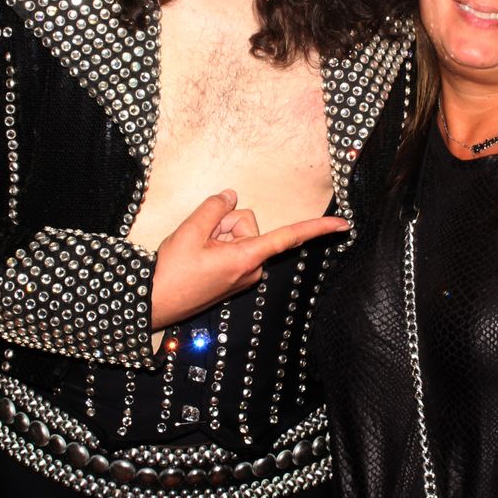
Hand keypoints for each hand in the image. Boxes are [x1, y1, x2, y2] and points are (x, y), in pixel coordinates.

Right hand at [150, 190, 348, 328]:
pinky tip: (197, 256)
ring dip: (216, 234)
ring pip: (238, 233)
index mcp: (246, 258)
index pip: (288, 237)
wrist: (154, 302)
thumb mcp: (189, 230)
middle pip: (247, 223)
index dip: (317, 228)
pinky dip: (216, 244)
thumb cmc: (172, 272)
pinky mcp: (234, 276)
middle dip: (224, 222)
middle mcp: (251, 268)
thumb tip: (231, 195)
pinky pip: (231, 246)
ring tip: (195, 251)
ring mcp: (243, 274)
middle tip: (199, 239)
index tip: (344, 225)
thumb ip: (214, 207)